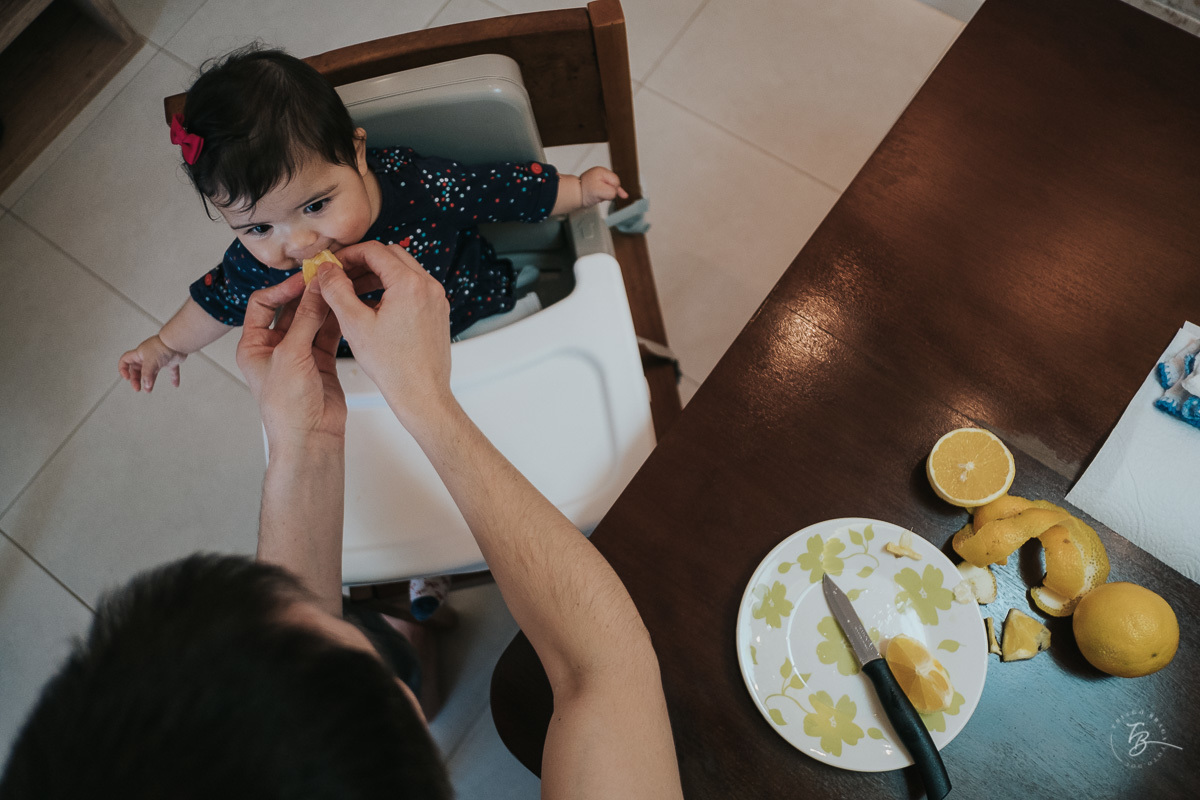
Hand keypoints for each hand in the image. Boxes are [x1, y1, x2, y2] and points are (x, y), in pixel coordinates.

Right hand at [118, 335, 185, 391]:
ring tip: (148, 390)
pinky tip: (175, 384)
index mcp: (139, 354)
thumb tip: (146, 385)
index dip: (123, 369)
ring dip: (150, 381)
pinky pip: (171, 371)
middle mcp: (148, 356)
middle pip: (137, 370)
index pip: (125, 361)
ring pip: (152, 372)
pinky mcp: (170, 361)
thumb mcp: (150, 362)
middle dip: (136, 379)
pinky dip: (173, 378)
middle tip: (138, 388)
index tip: (127, 378)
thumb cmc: (162, 347)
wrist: (177, 342)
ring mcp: (159, 359)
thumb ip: (147, 375)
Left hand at [237, 272, 345, 444]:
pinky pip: (328, 334)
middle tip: (325, 279)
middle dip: (306, 294)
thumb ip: (306, 319)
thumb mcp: (291, 355)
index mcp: (254, 345)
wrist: (310, 438)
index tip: (303, 280)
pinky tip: (345, 308)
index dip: (282, 289)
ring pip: (312, 320)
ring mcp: (300, 354)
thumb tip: (315, 289)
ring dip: (323, 305)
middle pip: (290, 310)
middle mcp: (275, 348)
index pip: (263, 304)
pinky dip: (336, 321)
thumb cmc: (286, 407)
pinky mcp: (322, 361)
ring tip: (338, 290)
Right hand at [313, 241, 452, 421]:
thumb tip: (327, 270)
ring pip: (404, 271)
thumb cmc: (393, 366)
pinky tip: (374, 306)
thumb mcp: (355, 324)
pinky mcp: (438, 311)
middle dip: (364, 261)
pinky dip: (393, 289)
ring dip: (378, 275)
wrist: (421, 393)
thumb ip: (337, 290)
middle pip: (391, 256)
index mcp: (409, 284)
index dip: (349, 254)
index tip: (334, 265)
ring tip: (353, 292)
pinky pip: (414, 288)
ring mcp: (437, 299)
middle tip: (341, 275)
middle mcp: (428, 286)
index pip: (374, 251)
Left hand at [579, 166, 628, 207]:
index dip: (613, 189)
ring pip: (611, 188)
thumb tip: (615, 194)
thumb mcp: (600, 191)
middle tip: (600, 195)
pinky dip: (607, 195)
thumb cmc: (584, 192)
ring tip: (598, 196)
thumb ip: (611, 192)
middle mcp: (601, 173)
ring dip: (607, 194)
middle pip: (615, 184)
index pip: (616, 181)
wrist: (574, 196)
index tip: (604, 193)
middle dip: (610, 191)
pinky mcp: (598, 185)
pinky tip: (619, 196)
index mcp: (601, 171)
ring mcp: (599, 179)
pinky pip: (607, 190)